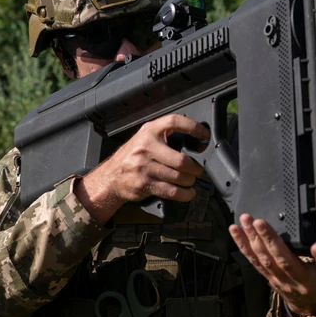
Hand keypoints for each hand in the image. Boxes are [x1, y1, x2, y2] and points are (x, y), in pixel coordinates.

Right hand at [75, 115, 209, 223]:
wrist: (111, 176)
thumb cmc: (133, 156)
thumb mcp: (145, 137)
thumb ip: (165, 135)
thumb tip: (194, 138)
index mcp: (149, 131)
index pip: (174, 122)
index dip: (193, 127)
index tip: (204, 135)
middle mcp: (146, 147)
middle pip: (181, 160)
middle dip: (195, 168)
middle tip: (197, 170)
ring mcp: (144, 167)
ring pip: (178, 177)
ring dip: (190, 181)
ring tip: (190, 180)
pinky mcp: (144, 183)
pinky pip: (171, 191)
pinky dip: (184, 194)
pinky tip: (188, 193)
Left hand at [229, 214, 315, 316]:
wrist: (314, 310)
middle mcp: (301, 282)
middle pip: (285, 262)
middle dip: (271, 241)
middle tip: (260, 222)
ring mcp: (282, 282)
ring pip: (265, 261)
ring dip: (252, 240)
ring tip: (245, 221)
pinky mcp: (269, 278)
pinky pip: (254, 262)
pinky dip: (243, 246)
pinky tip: (235, 231)